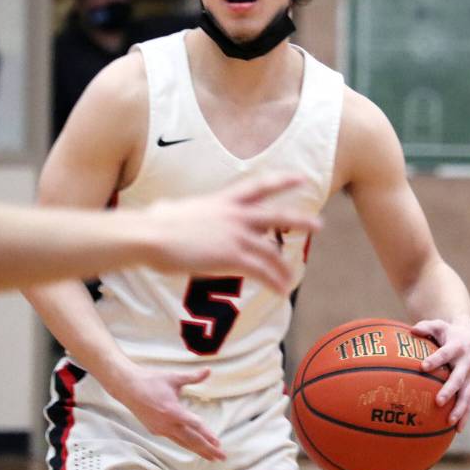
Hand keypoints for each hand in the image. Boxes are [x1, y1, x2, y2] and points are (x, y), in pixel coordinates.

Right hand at [107, 365, 224, 460]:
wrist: (127, 388)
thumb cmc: (151, 380)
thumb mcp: (174, 378)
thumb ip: (193, 377)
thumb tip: (209, 369)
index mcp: (173, 412)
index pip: (195, 426)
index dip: (207, 435)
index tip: (218, 443)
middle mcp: (166, 424)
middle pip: (191, 440)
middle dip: (207, 449)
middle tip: (221, 457)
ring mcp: (160, 429)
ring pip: (182, 443)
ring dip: (197, 450)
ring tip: (211, 457)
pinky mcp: (155, 430)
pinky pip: (174, 439)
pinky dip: (185, 444)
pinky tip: (193, 447)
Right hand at [145, 173, 321, 293]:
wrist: (149, 235)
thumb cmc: (152, 224)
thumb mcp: (174, 209)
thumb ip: (182, 212)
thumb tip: (165, 209)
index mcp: (223, 200)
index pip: (259, 186)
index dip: (283, 180)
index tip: (301, 177)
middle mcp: (235, 215)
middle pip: (277, 216)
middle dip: (300, 220)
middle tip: (320, 224)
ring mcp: (235, 235)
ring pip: (271, 252)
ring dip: (283, 268)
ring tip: (291, 280)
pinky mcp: (231, 257)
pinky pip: (261, 271)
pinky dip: (274, 282)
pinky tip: (281, 291)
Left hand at [413, 318, 469, 432]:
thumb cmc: (448, 333)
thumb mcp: (438, 326)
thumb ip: (425, 327)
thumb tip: (412, 330)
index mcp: (457, 347)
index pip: (445, 353)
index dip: (435, 359)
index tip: (423, 366)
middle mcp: (466, 363)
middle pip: (458, 378)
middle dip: (449, 390)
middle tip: (438, 401)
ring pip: (467, 394)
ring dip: (460, 408)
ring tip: (450, 422)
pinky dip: (465, 415)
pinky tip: (457, 430)